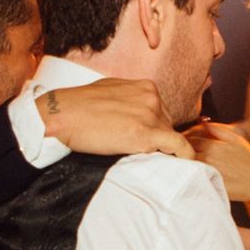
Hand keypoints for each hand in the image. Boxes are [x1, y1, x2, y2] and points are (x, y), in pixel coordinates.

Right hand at [37, 78, 192, 159]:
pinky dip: (185, 154)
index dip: (153, 126)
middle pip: (166, 124)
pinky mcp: (145, 134)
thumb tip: (133, 112)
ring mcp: (150, 115)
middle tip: (136, 147)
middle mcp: (152, 98)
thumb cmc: (80, 104)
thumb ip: (128, 98)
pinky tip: (186, 162)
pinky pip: (177, 146)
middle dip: (155, 136)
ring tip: (143, 155)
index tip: (146, 137)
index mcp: (145, 86)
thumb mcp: (111, 90)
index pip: (161, 111)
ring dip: (159, 147)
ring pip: (169, 136)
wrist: (63, 114)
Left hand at [186, 120, 249, 203]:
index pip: (188, 140)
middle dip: (179, 152)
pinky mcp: (208, 186)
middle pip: (184, 154)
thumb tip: (202, 123)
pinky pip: (192, 180)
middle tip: (176, 153)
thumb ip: (218, 129)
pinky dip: (188, 176)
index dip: (183, 140)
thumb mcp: (236, 138)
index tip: (181, 142)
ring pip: (186, 167)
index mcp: (212, 147)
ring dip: (182, 164)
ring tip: (181, 164)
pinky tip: (189, 176)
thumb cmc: (249, 159)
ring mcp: (207, 174)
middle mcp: (207, 160)